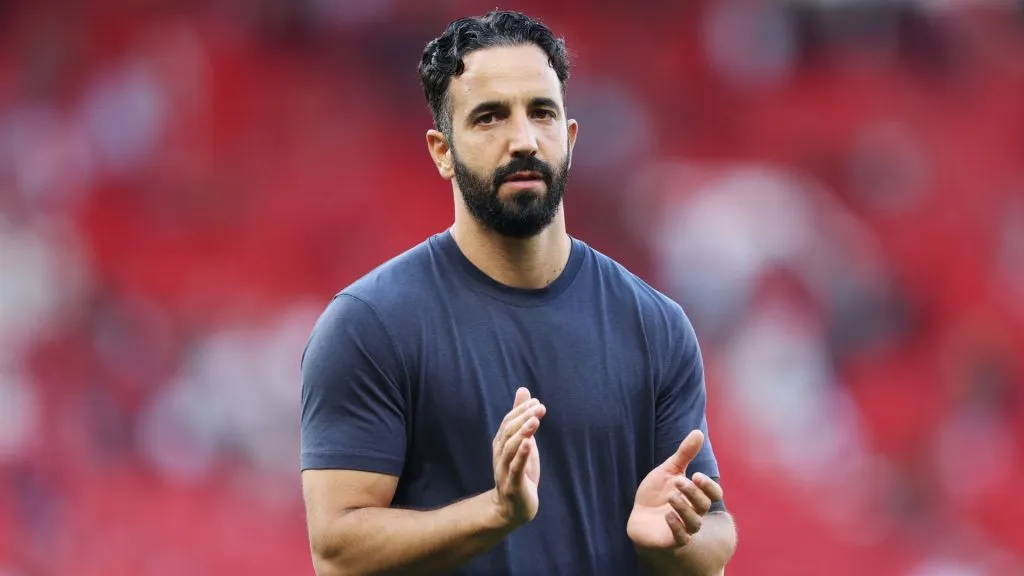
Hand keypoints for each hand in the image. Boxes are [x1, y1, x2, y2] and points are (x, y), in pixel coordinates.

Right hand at [490, 387, 545, 526]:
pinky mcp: (513, 485)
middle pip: (508, 432)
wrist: (513, 509)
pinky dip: (521, 455)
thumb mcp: (524, 442)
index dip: (520, 411)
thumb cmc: (520, 473)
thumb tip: (524, 390)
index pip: (508, 422)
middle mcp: (500, 455)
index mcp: (502, 444)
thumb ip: (522, 419)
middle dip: (523, 418)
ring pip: (510, 448)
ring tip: (535, 421)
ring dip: (522, 433)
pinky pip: (515, 468)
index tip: (536, 402)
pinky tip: (528, 443)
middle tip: (539, 407)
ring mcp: (504, 470)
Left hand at [627, 430, 723, 551]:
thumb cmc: (656, 494)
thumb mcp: (669, 471)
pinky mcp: (671, 540)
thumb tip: (698, 432)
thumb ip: (684, 454)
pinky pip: (681, 538)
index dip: (709, 486)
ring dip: (685, 509)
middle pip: (703, 505)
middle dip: (693, 492)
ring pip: (695, 523)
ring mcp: (684, 528)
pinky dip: (677, 527)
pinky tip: (667, 515)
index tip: (696, 475)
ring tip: (671, 497)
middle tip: (678, 482)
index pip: (714, 494)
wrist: (638, 517)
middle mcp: (693, 513)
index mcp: (695, 496)